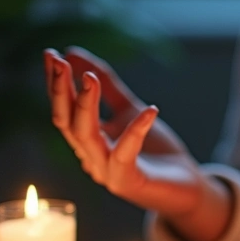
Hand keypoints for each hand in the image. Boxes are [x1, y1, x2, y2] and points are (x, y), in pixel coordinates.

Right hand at [43, 47, 231, 240]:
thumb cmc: (157, 151)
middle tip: (58, 61)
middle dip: (60, 90)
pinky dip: (136, 130)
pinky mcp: (129, 182)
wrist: (188, 187)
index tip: (51, 53)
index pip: (64, 109)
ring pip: (85, 136)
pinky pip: (125, 154)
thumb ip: (107, 87)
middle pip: (65, 122)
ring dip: (85, 105)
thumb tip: (73, 53)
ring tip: (90, 78)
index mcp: (88, 140)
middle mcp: (91, 156)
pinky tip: (150, 109)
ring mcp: (107, 171)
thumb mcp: (131, 111)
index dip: (56, 82)